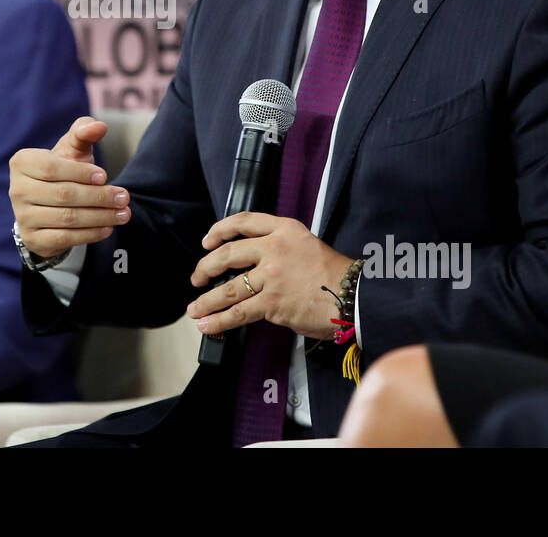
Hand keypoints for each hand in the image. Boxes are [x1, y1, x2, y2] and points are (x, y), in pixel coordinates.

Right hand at [8, 116, 130, 259]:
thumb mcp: (72, 149)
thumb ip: (84, 133)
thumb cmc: (63, 169)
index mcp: (22, 162)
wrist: (49, 205)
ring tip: (124, 213)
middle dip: (98, 196)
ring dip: (100, 216)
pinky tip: (108, 228)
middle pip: (63, 194)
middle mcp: (17, 190)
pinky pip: (64, 238)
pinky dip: (90, 234)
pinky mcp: (32, 238)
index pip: (51, 167)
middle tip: (124, 197)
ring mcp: (22, 217)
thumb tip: (100, 126)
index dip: (80, 172)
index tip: (105, 176)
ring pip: (67, 218)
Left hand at [187, 212, 352, 341]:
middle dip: (206, 267)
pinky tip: (208, 325)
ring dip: (206, 300)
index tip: (208, 241)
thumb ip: (279, 249)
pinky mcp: (272, 303)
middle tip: (197, 277)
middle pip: (227, 254)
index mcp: (284, 230)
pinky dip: (219, 321)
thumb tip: (253, 270)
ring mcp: (272, 276)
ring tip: (194, 309)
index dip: (220, 230)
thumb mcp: (306, 245)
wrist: (352, 295)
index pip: (243, 221)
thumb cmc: (333, 274)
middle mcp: (275, 248)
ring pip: (228, 288)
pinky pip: (238, 312)